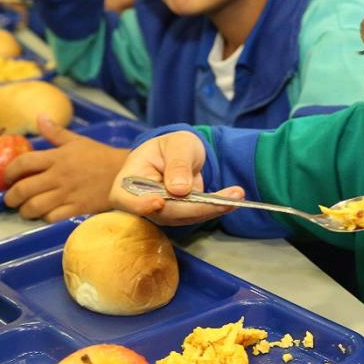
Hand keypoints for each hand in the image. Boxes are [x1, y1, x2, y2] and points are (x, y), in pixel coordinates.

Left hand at [3, 116, 127, 221]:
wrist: (125, 174)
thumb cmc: (100, 156)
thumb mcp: (77, 140)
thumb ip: (56, 132)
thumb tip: (39, 117)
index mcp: (57, 157)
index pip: (24, 163)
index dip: (10, 171)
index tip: (7, 177)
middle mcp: (58, 176)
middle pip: (24, 188)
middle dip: (11, 197)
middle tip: (10, 199)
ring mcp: (67, 193)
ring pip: (35, 206)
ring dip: (24, 210)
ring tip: (23, 210)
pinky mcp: (77, 208)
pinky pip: (52, 217)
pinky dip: (44, 218)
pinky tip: (44, 215)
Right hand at [107, 131, 244, 225]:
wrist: (180, 156)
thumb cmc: (171, 146)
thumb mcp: (176, 145)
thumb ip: (177, 164)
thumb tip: (178, 190)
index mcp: (128, 182)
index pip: (127, 199)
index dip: (141, 204)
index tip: (159, 202)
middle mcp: (141, 203)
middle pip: (165, 212)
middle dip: (197, 206)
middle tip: (228, 198)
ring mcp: (160, 214)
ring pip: (184, 217)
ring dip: (212, 208)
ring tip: (236, 195)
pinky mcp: (178, 218)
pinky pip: (196, 216)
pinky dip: (215, 208)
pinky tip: (233, 199)